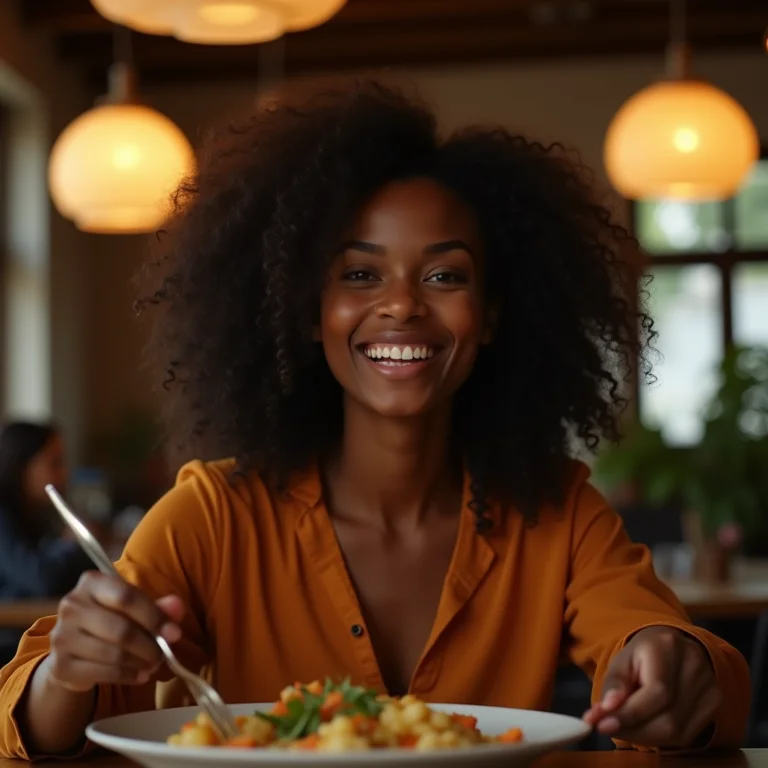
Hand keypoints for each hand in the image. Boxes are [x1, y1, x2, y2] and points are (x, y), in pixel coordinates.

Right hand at [48, 571, 183, 692]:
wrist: (74, 649)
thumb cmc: (111, 619)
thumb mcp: (135, 608)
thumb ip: (158, 606)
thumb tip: (178, 607)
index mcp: (92, 583)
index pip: (127, 597)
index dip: (154, 616)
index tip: (174, 633)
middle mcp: (71, 605)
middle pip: (121, 629)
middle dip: (149, 645)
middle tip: (164, 654)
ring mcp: (61, 636)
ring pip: (113, 654)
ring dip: (140, 663)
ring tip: (153, 664)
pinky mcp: (60, 666)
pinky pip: (103, 674)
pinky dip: (127, 676)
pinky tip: (139, 675)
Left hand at [583, 626, 720, 747]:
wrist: (673, 647)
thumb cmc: (643, 654)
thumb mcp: (622, 660)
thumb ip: (614, 684)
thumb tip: (607, 709)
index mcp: (668, 647)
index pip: (656, 692)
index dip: (630, 714)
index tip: (602, 725)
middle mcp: (695, 665)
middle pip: (669, 718)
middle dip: (633, 730)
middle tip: (607, 728)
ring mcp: (711, 686)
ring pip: (678, 731)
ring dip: (644, 736)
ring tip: (623, 726)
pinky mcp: (715, 704)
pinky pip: (687, 735)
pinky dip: (661, 737)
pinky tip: (645, 727)